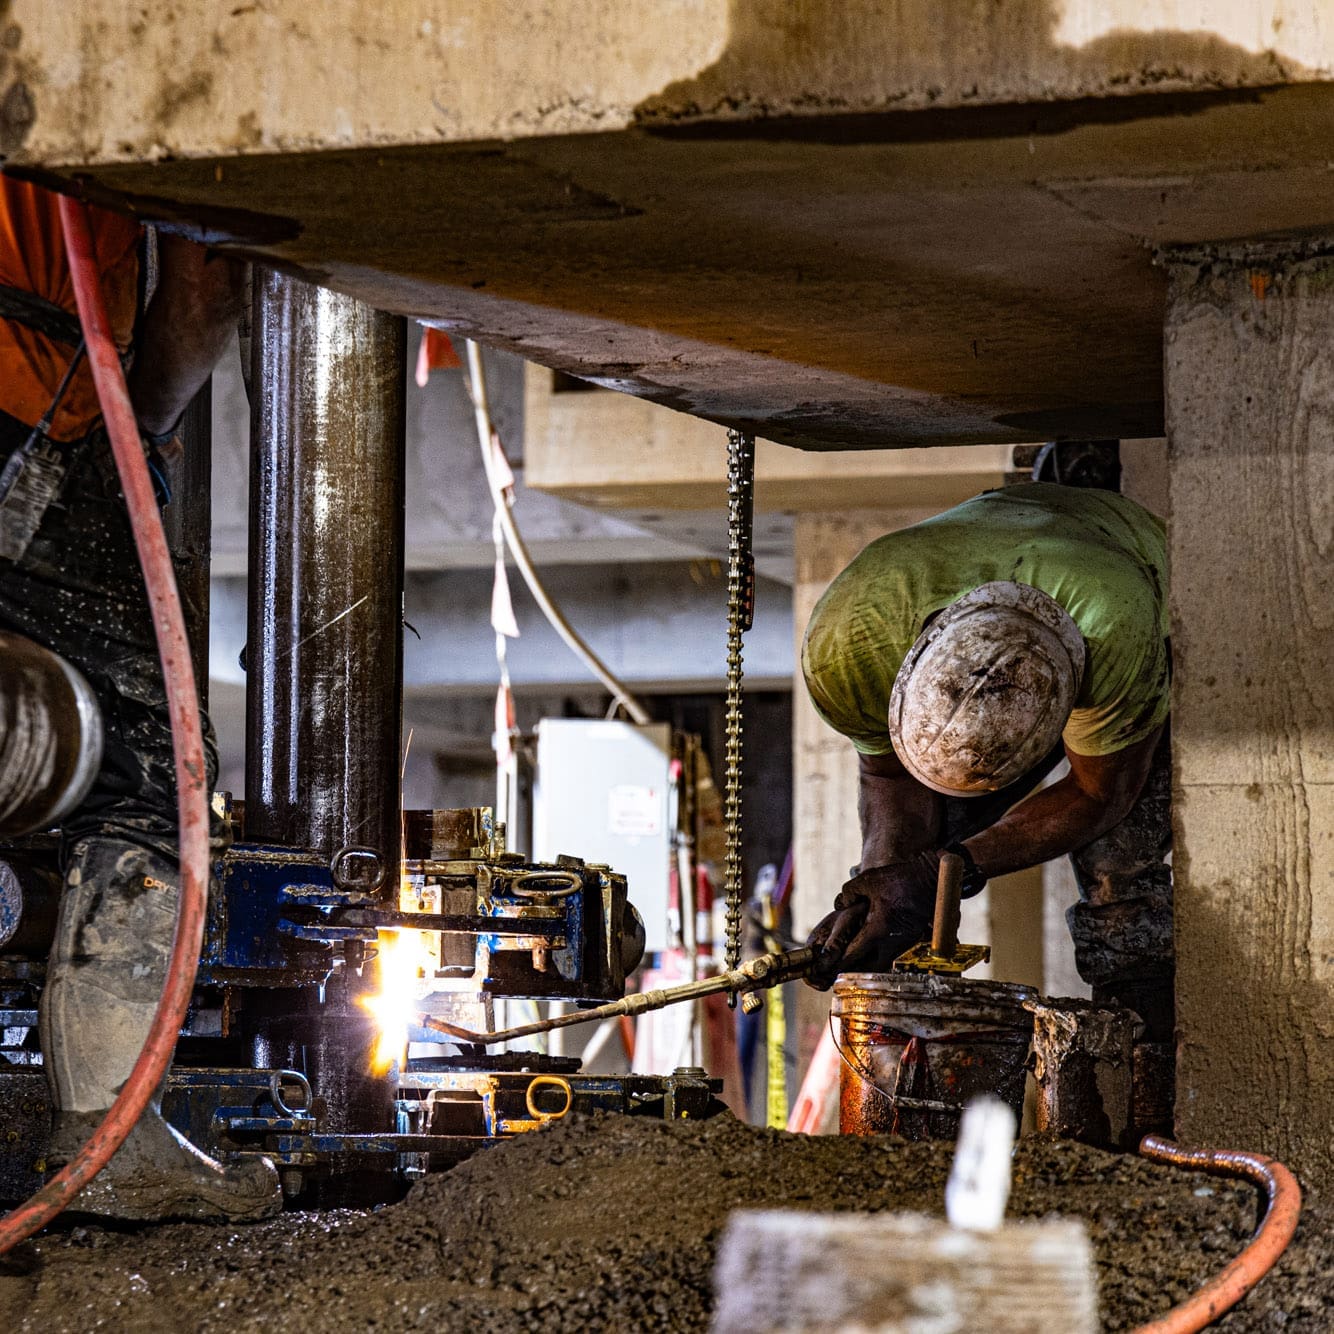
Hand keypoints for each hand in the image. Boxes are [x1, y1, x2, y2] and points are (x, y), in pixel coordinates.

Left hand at [804, 854, 937, 989]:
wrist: (932, 880)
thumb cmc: (900, 879)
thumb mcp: (868, 880)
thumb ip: (848, 892)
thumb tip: (839, 904)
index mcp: (878, 929)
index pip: (854, 954)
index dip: (838, 962)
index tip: (826, 967)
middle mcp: (892, 942)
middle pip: (868, 968)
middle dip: (853, 970)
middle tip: (838, 970)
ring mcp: (904, 943)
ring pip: (882, 964)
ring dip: (867, 966)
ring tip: (853, 964)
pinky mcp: (912, 940)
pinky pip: (892, 955)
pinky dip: (880, 957)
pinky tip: (871, 952)